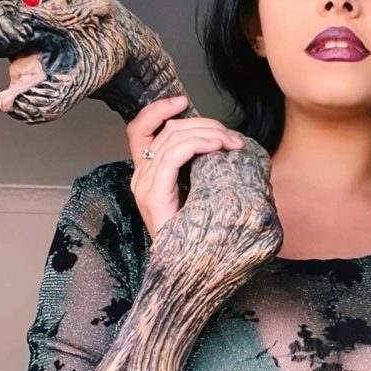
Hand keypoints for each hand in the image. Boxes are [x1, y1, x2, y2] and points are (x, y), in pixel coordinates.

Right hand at [126, 95, 245, 238]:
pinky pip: (173, 155)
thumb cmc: (197, 235)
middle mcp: (140, 177)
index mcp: (146, 174)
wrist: (188, 269)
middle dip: (203, 124)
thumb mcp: (199, 194)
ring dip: (208, 133)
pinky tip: (217, 147)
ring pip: (173, 138)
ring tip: (231, 143)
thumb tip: (223, 143)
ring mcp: (144, 186)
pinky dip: (198, 144)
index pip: (139, 130)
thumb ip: (198, 170)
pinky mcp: (153, 194)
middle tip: (231, 136)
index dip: (158, 110)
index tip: (182, 101)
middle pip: (167, 131)